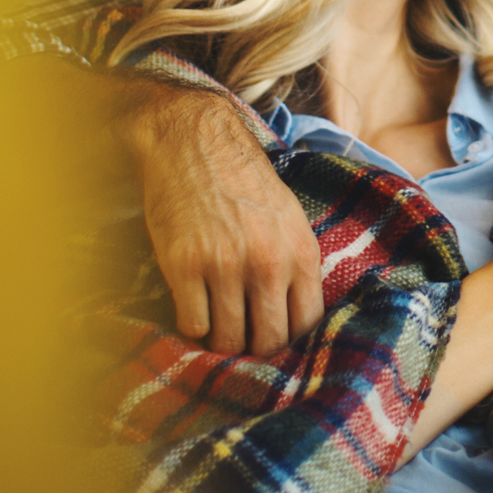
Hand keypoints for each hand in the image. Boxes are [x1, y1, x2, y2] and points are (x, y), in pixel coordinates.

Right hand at [123, 84, 322, 355]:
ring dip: (221, 342)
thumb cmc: (244, 184)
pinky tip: (194, 310)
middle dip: (256, 350)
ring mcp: (225, 266)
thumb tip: (298, 321)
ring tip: (217, 328)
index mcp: (301, 253)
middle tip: (243, 343)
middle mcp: (268, 263)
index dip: (292, 343)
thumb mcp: (290, 220)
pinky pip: (193, 324)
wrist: (194, 142)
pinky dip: (192, 326)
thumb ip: (296, 267)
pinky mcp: (184, 265)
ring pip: (229, 339)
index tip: (277, 344)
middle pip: (269, 341)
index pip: (307, 325)